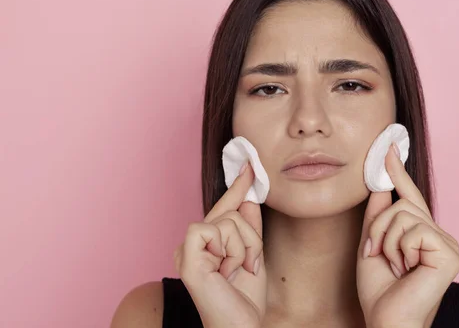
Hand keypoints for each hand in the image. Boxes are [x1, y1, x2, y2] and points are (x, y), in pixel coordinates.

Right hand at [173, 163, 265, 327]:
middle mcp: (193, 244)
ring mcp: (187, 250)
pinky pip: (213, 229)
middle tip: (250, 265)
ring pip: (228, 220)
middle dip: (251, 237)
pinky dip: (230, 249)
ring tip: (237, 272)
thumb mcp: (253, 255)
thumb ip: (250, 227)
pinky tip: (225, 271)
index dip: (237, 186)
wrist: (241, 326)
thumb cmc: (244, 298)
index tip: (249, 165)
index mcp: (207, 243)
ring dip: (245, 248)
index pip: (224, 208)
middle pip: (230, 212)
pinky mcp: (187, 256)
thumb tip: (249, 197)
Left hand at [356, 145, 458, 327]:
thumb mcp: (371, 245)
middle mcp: (438, 236)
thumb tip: (381, 184)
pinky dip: (400, 249)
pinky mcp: (450, 253)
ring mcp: (447, 244)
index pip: (409, 198)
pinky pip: (414, 230)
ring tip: (394, 266)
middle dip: (378, 228)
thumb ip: (378, 216)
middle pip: (402, 204)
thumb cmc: (380, 290)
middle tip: (375, 254)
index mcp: (421, 234)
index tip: (389, 148)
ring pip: (404, 215)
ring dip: (386, 241)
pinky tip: (408, 269)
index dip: (398, 173)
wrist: (386, 320)